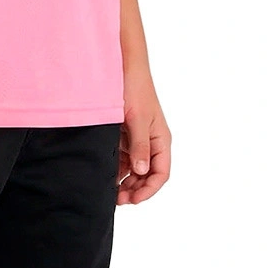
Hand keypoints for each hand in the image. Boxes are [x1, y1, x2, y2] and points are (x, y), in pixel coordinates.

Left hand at [117, 67, 170, 204]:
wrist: (123, 67)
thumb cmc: (135, 89)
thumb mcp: (138, 119)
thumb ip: (140, 146)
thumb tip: (142, 171)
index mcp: (161, 140)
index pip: (161, 173)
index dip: (149, 189)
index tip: (133, 199)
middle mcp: (151, 142)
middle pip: (147, 175)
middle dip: (135, 188)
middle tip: (118, 199)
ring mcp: (138, 139)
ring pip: (134, 169)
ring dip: (125, 181)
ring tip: (111, 191)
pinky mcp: (125, 135)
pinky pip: (123, 158)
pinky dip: (117, 168)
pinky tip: (107, 175)